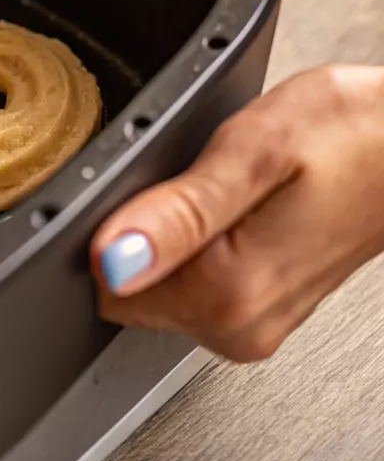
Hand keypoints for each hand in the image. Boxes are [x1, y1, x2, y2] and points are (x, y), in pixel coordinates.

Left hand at [91, 65, 383, 361]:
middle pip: (127, 287)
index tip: (145, 188)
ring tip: (213, 188)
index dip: (109, 227)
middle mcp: (237, 324)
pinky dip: (189, 241)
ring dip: (165, 234)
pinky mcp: (257, 304)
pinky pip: (186, 279)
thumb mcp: (252, 152)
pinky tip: (221, 205)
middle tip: (190, 179)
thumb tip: (110, 260)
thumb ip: (177, 214)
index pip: (106, 285)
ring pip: (153, 284)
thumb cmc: (353, 136)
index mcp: (228, 292)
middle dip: (137, 231)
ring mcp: (250, 320)